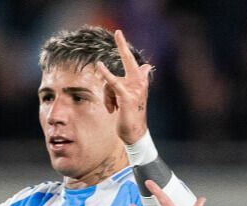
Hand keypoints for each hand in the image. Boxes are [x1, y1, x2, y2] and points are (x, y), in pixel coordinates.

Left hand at [95, 29, 152, 144]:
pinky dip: (106, 74)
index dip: (124, 47)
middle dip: (122, 44)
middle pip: (128, 59)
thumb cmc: (131, 115)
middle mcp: (139, 83)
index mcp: (139, 81)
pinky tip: (100, 65)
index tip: (118, 33)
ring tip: (112, 109)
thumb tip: (147, 66)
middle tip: (117, 32)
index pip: (132, 61)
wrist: (135, 133)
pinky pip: (113, 83)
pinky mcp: (127, 97)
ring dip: (107, 98)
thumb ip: (138, 80)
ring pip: (112, 83)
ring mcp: (134, 89)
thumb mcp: (134, 96)